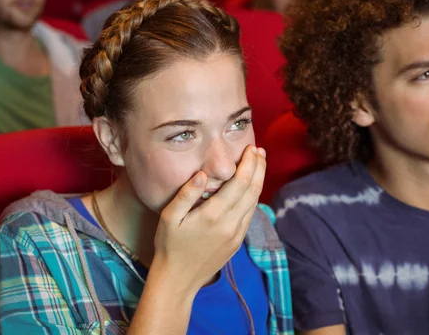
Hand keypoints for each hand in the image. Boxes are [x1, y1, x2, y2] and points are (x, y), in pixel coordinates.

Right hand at [150, 144, 266, 296]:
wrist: (178, 280)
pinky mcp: (237, 241)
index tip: (250, 148)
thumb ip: (186, 194)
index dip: (249, 163)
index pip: (240, 183)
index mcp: (214, 215)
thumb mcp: (169, 217)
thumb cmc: (169, 246)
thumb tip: (202, 173)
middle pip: (253, 189)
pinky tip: (250, 187)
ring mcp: (236, 234)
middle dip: (259, 168)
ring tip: (258, 164)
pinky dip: (253, 196)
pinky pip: (250, 214)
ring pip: (255, 202)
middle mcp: (230, 224)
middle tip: (259, 151)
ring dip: (259, 180)